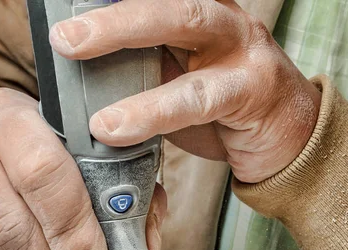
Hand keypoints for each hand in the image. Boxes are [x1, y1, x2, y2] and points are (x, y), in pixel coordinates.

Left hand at [49, 0, 321, 182]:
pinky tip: (113, 128)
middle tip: (60, 28)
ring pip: (182, 22)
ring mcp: (240, 46)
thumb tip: (77, 72)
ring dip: (121, 34)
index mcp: (197, 11)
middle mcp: (220, 15)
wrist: (287, 139)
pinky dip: (151, 112)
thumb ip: (138, 67)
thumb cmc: (221, 107)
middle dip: (109, 7)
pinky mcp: (251, 88)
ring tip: (72, 48)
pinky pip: (196, 97)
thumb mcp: (174, 78)